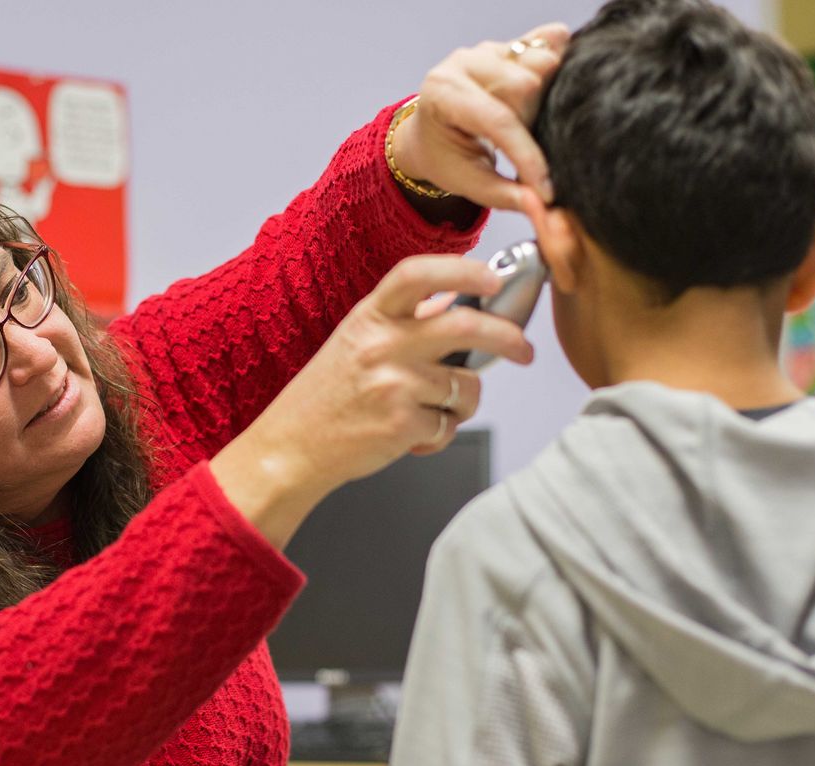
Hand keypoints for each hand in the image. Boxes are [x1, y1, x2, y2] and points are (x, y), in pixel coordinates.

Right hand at [210, 255, 533, 547]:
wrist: (291, 446)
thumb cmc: (326, 396)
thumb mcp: (357, 342)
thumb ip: (404, 322)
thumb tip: (455, 301)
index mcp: (370, 316)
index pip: (418, 274)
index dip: (462, 269)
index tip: (493, 277)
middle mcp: (382, 344)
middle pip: (465, 326)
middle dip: (508, 337)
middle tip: (523, 349)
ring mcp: (393, 384)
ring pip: (467, 385)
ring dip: (464, 402)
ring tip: (432, 410)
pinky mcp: (402, 424)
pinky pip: (449, 425)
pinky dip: (439, 434)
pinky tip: (409, 434)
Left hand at [390, 23, 570, 210]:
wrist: (430, 134)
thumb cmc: (445, 158)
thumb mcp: (467, 183)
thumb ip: (505, 196)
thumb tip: (544, 209)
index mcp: (443, 93)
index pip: (497, 120)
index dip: (528, 155)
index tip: (549, 189)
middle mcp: (464, 62)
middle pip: (524, 85)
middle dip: (536, 123)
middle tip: (534, 147)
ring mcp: (487, 49)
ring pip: (541, 63)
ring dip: (548, 97)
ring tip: (536, 123)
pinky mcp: (509, 45)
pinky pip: (548, 42)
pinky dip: (560, 62)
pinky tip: (558, 87)